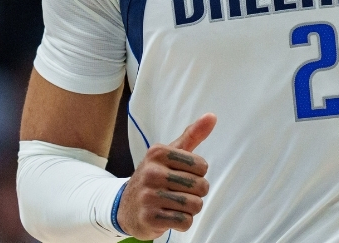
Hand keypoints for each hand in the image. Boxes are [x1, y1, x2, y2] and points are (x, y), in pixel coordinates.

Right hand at [117, 113, 215, 239]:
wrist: (126, 207)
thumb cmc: (155, 177)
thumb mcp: (170, 154)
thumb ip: (192, 135)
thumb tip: (212, 116)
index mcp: (157, 153)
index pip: (201, 166)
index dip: (198, 174)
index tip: (183, 175)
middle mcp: (151, 172)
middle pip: (200, 186)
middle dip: (196, 193)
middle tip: (180, 193)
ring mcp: (149, 196)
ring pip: (195, 205)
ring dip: (191, 209)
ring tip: (176, 205)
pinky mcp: (149, 218)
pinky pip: (184, 222)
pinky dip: (183, 222)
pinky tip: (171, 216)